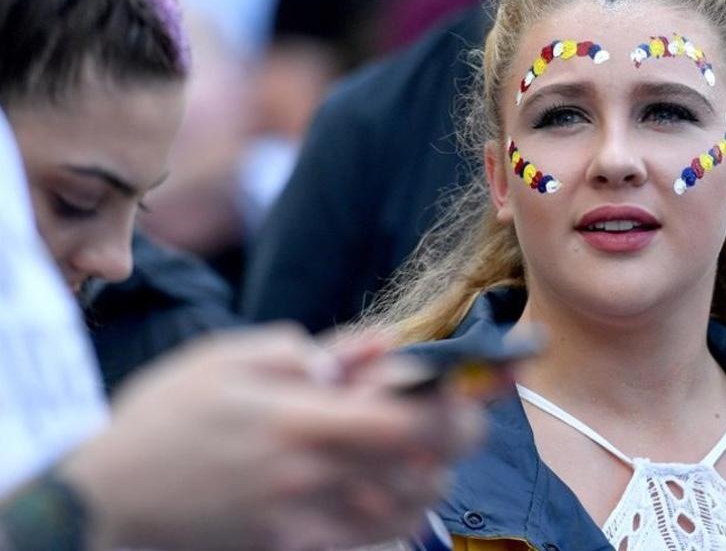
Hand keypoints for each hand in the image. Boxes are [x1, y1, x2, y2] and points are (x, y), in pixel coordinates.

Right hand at [59, 325, 482, 549]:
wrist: (106, 499)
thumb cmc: (165, 418)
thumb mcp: (227, 358)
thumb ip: (308, 350)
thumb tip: (377, 345)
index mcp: (296, 419)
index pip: (404, 421)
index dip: (452, 408)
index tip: (469, 391)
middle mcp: (308, 476)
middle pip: (419, 468)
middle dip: (456, 442)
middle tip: (460, 420)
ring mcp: (301, 521)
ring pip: (404, 511)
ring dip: (431, 479)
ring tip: (427, 453)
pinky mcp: (290, 550)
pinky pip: (367, 541)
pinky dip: (395, 517)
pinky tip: (390, 490)